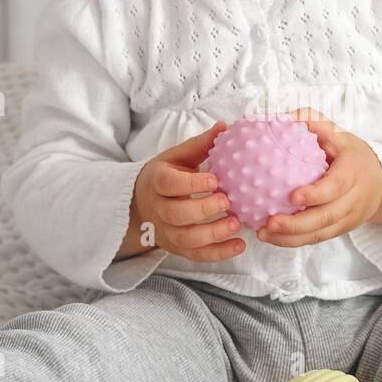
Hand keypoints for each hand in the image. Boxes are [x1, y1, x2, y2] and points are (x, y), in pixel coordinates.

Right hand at [132, 121, 245, 262]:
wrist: (142, 203)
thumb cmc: (167, 176)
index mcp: (157, 181)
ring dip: (212, 234)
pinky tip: (239, 245)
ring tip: (236, 224)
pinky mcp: (176, 247)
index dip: (192, 183)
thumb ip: (200, 145)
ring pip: (186, 238)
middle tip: (228, 201)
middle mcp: (158, 209)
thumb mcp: (178, 157)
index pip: (169, 184)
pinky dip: (218, 253)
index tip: (216, 180)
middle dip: (203, 210)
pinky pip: (196, 255)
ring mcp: (166, 231)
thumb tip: (225, 126)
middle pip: (176, 214)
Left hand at [256, 107, 381, 247]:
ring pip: (320, 233)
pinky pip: (317, 238)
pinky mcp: (340, 230)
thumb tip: (282, 117)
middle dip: (296, 224)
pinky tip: (272, 237)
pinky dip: (294, 241)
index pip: (335, 187)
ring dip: (290, 238)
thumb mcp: (338, 133)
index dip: (316, 194)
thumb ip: (313, 122)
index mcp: (353, 172)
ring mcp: (348, 218)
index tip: (292, 196)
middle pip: (325, 217)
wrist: (380, 181)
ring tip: (263, 234)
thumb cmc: (350, 153)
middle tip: (269, 223)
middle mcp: (353, 199)